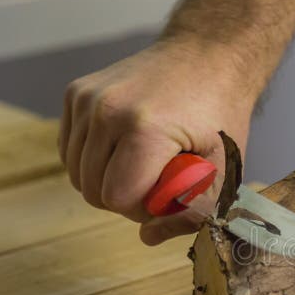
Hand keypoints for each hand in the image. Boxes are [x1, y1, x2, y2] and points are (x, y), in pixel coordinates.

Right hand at [59, 40, 255, 244]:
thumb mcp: (223, 170)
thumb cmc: (221, 115)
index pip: (117, 199)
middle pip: (92, 190)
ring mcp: (86, 98)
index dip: (142, 210)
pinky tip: (125, 150)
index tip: (167, 196)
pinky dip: (93, 160)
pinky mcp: (76, 92)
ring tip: (144, 165)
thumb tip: (147, 238)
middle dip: (124, 199)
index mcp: (145, 129)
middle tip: (158, 183)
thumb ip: (193, 212)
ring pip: (76, 173)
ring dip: (107, 180)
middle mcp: (107, 109)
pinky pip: (70, 149)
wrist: (208, 56)